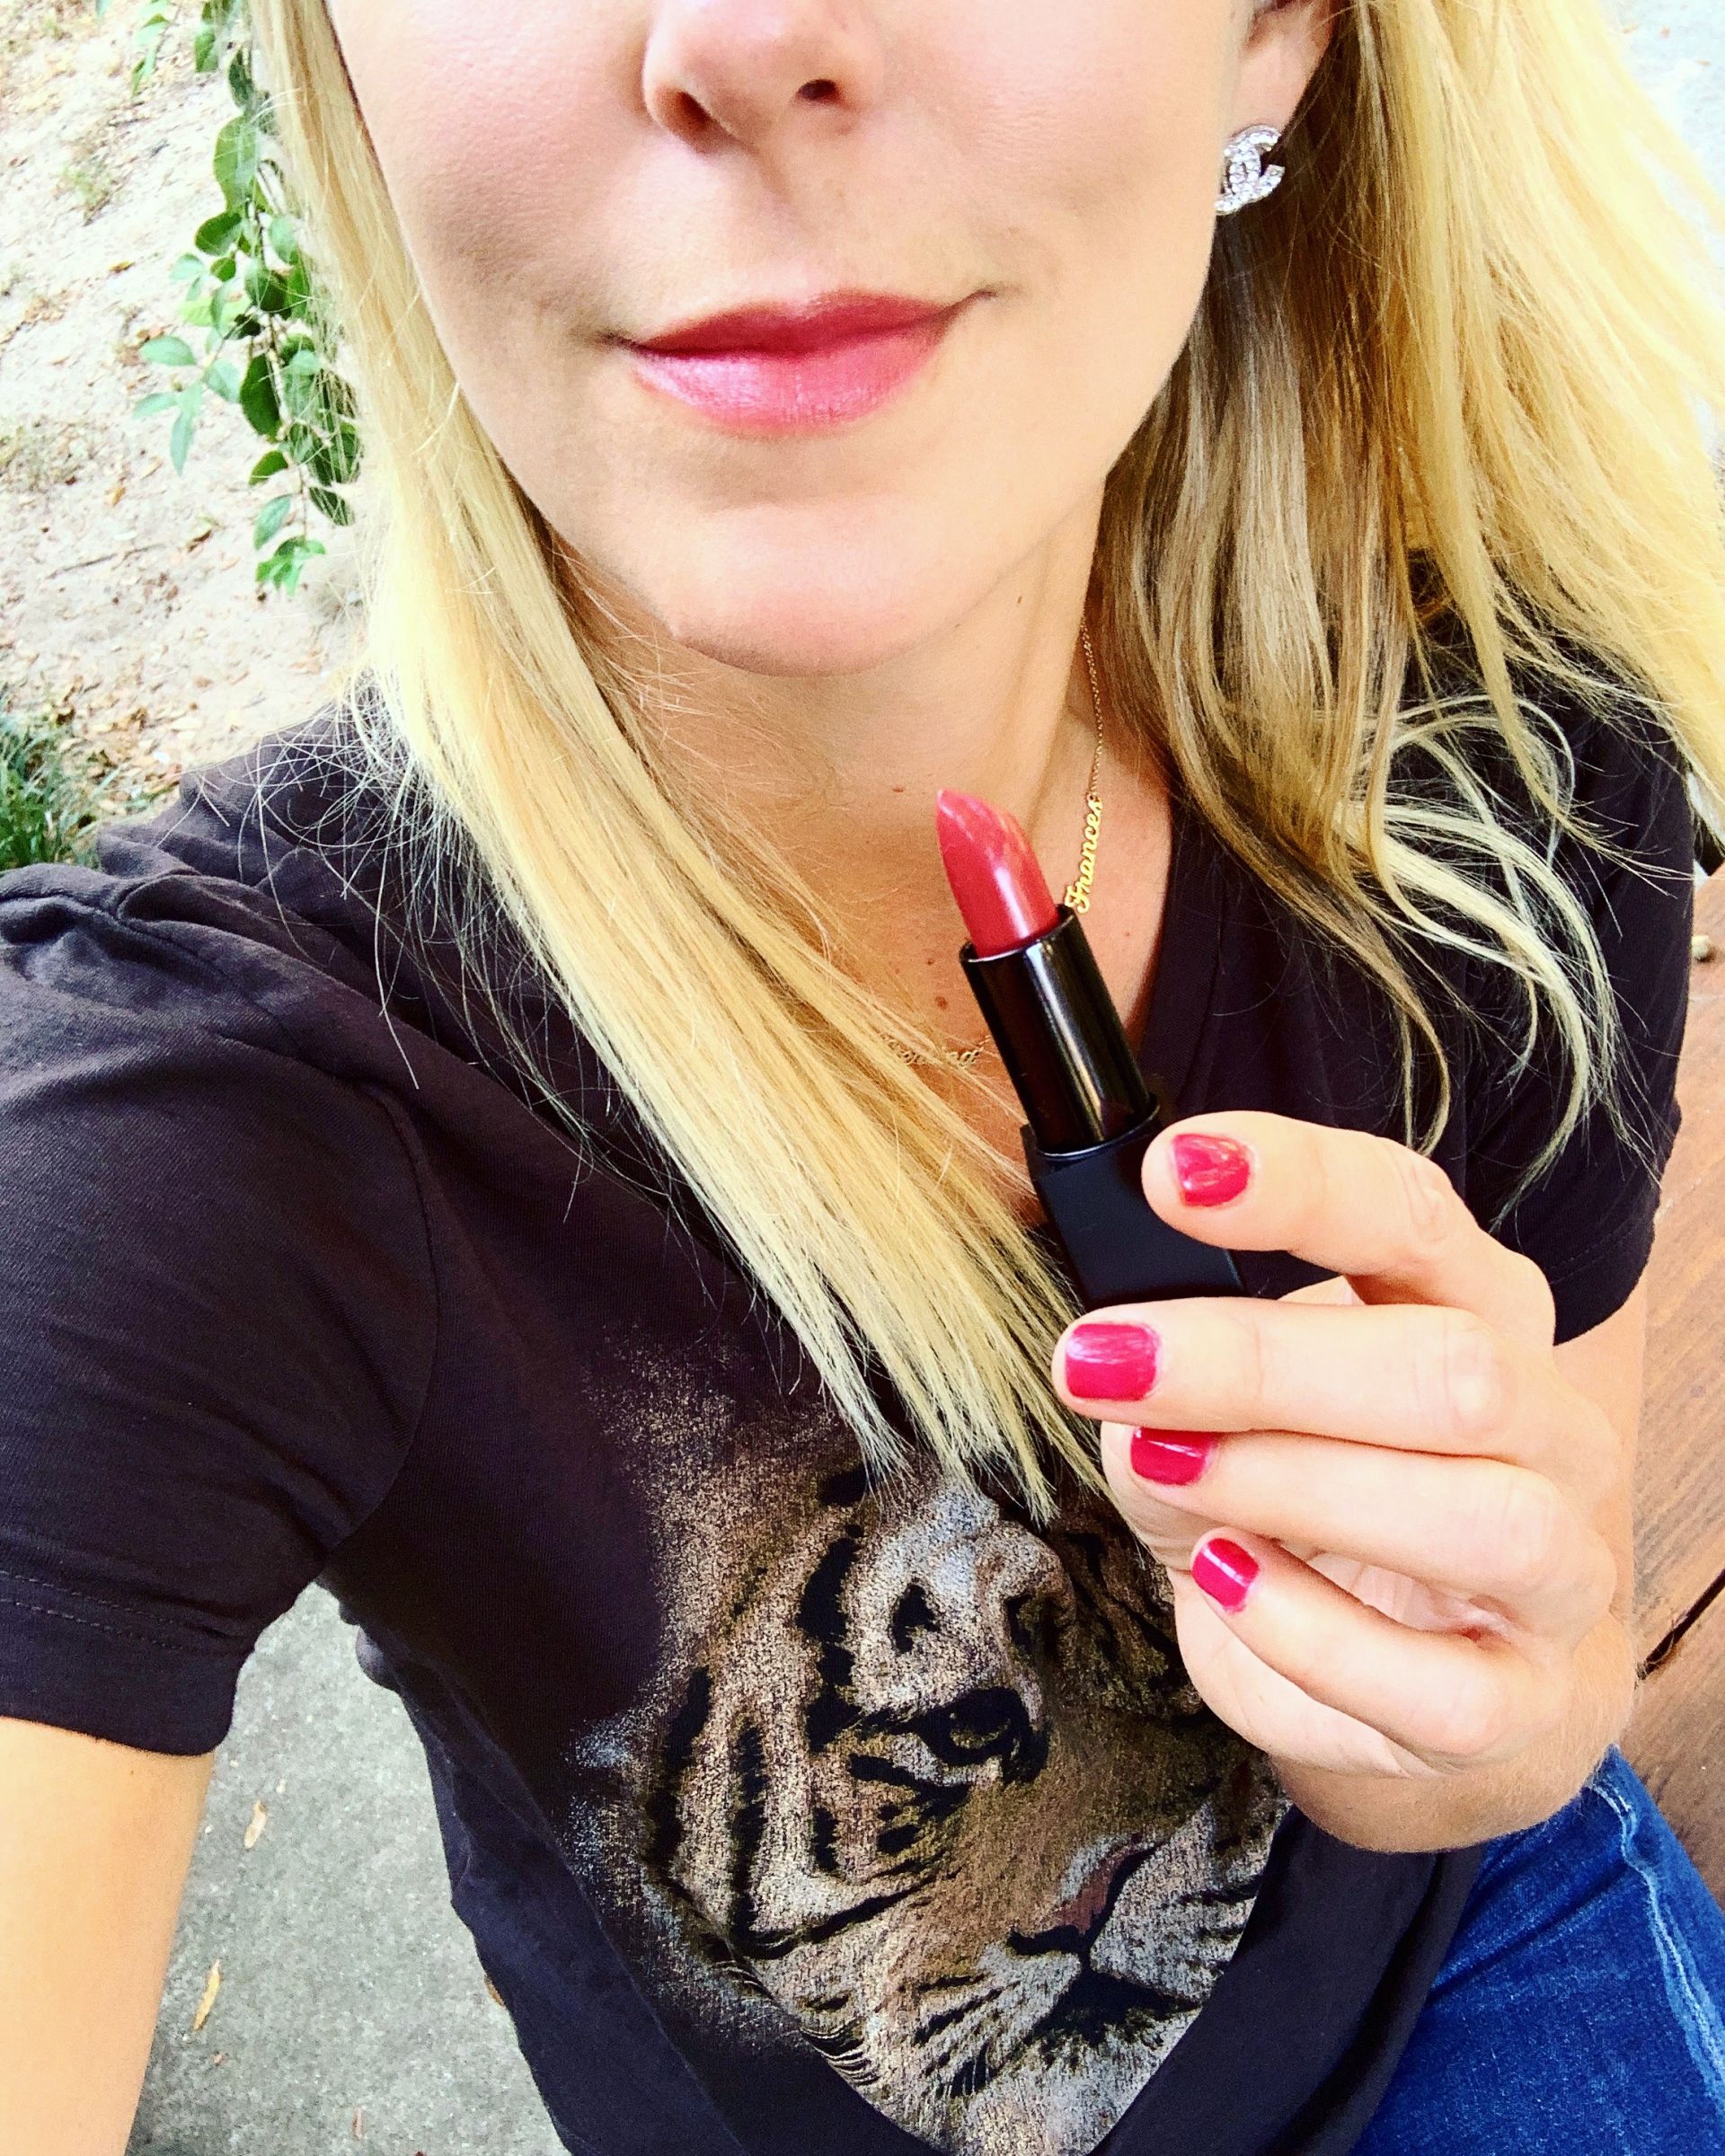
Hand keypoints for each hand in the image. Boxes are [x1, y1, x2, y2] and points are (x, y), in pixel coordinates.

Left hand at [1049, 1113, 1625, 1788]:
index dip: (1299, 1183)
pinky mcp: (1531, 1701)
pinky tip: (1228, 1586)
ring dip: (1292, 1484)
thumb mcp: (1217, 1415)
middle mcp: (1548, 1422)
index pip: (1412, 1214)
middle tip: (1105, 1361)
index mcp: (1475, 1305)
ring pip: (1478, 1516)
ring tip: (1164, 1468)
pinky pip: (1446, 1685)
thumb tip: (1115, 1371)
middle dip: (1261, 1361)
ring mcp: (1562, 1568)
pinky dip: (1316, 1634)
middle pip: (1451, 1367)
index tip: (1170, 1171)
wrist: (1407, 1674)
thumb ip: (1173, 1383)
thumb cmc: (1302, 1504)